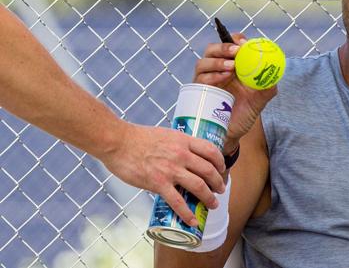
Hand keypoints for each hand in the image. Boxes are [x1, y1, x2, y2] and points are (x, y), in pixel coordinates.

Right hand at [99, 122, 226, 226]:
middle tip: (220, 189)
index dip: (220, 162)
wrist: (118, 141)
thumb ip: (177, 144)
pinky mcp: (158, 183)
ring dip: (209, 198)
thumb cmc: (138, 137)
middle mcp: (181, 154)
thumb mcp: (165, 135)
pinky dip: (187, 213)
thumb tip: (185, 153)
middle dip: (218, 182)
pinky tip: (192, 221)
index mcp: (183, 141)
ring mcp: (170, 169)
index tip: (222, 169)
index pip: (211, 151)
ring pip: (198, 186)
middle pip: (208, 170)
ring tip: (213, 204)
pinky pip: (177, 202)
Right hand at [194, 34, 275, 153]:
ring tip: (231, 67)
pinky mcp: (199, 92)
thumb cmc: (245, 114)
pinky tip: (223, 78)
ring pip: (203, 62)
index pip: (230, 45)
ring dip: (217, 61)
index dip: (235, 40)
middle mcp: (217, 70)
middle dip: (223, 47)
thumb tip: (274, 74)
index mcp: (232, 66)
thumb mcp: (260, 100)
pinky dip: (211, 76)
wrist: (231, 135)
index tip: (244, 42)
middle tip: (236, 51)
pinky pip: (200, 79)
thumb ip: (268, 86)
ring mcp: (207, 80)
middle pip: (212, 49)